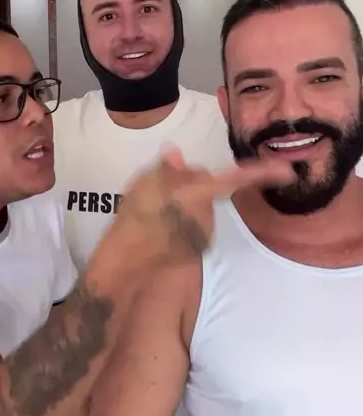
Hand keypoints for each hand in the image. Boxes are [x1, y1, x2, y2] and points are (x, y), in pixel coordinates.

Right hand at [111, 150, 294, 270]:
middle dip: (190, 186)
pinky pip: (193, 227)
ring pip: (199, 209)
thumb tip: (175, 153)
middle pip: (207, 190)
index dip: (263, 174)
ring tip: (155, 210)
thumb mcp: (144, 183)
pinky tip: (160, 226)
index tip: (287, 171)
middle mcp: (208, 215)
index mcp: (199, 193)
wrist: (127, 262)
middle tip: (162, 188)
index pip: (235, 179)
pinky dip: (182, 223)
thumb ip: (166, 169)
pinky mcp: (197, 249)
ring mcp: (204, 235)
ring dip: (184, 205)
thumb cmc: (135, 218)